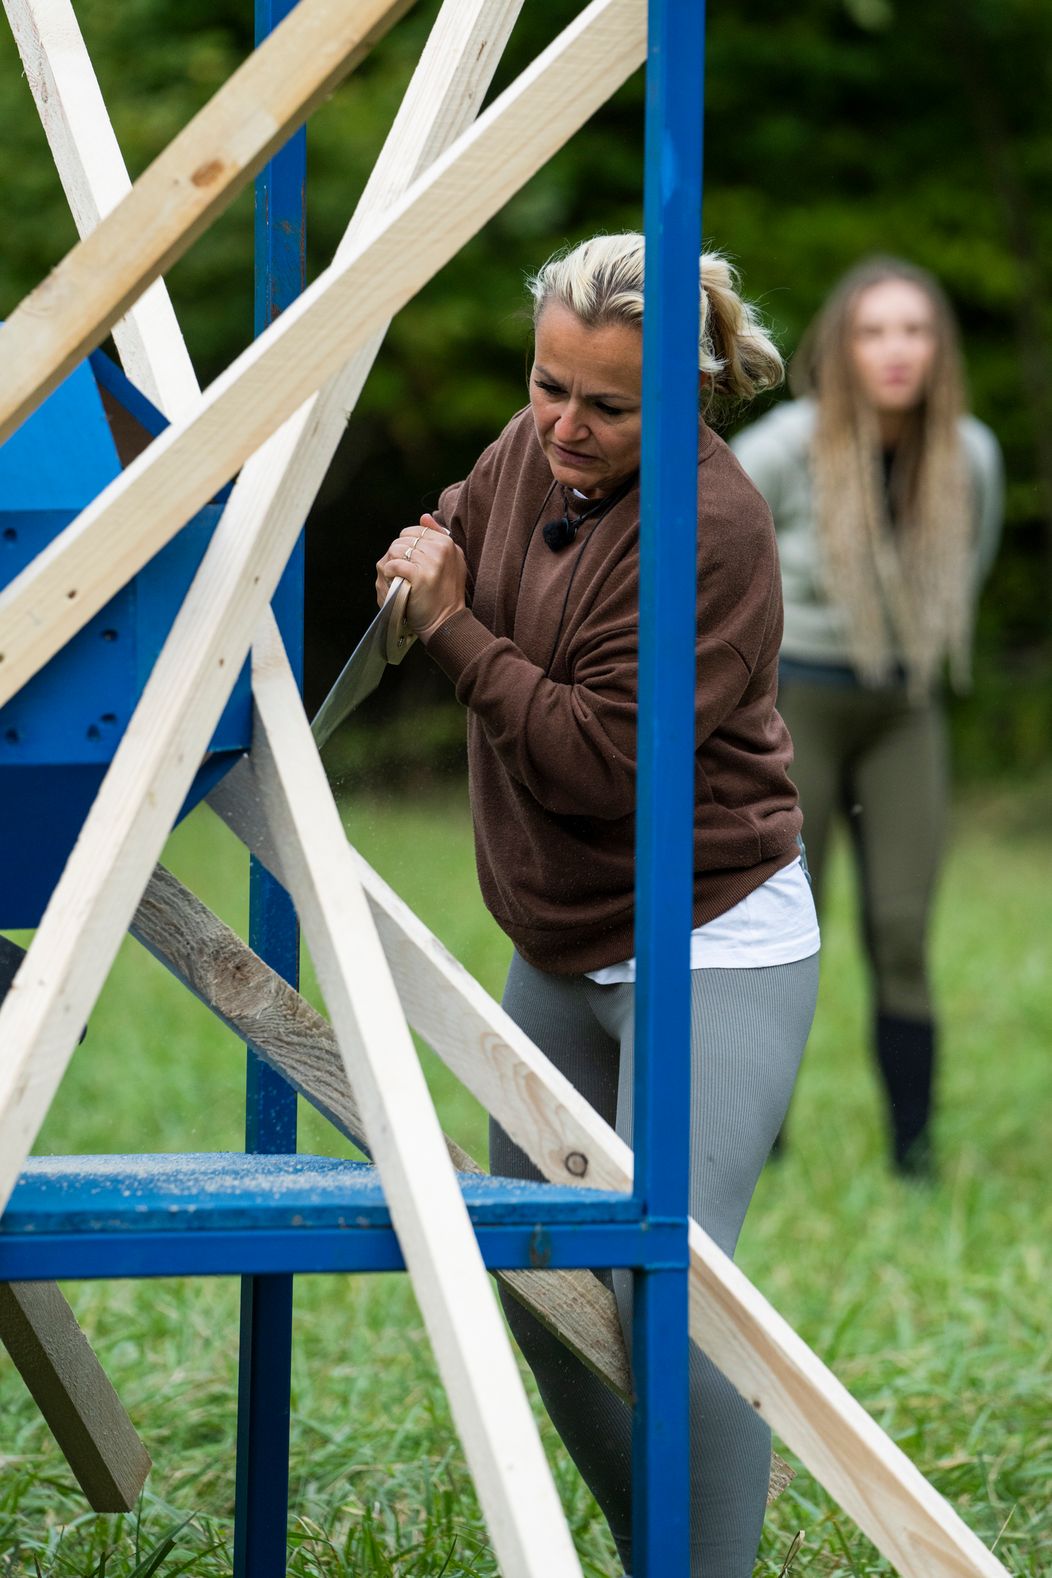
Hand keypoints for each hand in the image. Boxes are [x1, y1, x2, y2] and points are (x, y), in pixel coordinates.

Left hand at [376, 514, 466, 642]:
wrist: (446, 621)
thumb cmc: (446, 594)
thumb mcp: (452, 560)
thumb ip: (438, 536)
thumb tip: (424, 517)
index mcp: (447, 542)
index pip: (414, 531)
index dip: (405, 545)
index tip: (410, 562)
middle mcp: (441, 549)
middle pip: (402, 540)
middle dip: (396, 555)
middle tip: (401, 572)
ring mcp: (431, 562)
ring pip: (396, 550)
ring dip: (391, 564)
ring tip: (398, 578)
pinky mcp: (420, 576)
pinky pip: (393, 564)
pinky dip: (389, 573)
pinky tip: (395, 582)